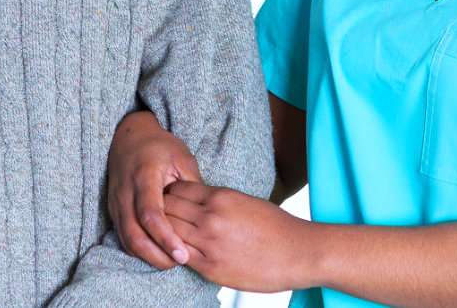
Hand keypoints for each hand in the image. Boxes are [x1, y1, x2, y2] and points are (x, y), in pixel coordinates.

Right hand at [106, 110, 200, 269]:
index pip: (150, 214)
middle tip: (181, 261)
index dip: (166, 238)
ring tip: (173, 260)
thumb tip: (206, 217)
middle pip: (135, 235)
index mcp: (143, 176)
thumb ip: (192, 187)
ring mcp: (116, 203)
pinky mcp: (114, 211)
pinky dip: (141, 250)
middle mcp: (125, 192)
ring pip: (128, 240)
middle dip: (158, 255)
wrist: (128, 137)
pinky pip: (124, 238)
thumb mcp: (182, 158)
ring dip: (149, 256)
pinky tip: (159, 251)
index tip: (183, 255)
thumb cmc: (159, 147)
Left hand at [164, 181, 315, 292]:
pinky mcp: (210, 267)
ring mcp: (208, 243)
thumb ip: (218, 200)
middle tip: (158, 216)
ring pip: (169, 232)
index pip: (177, 189)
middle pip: (167, 208)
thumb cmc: (276, 226)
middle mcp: (210, 217)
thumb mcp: (244, 201)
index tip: (167, 199)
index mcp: (220, 197)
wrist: (299, 253)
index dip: (168, 194)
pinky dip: (174, 252)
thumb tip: (197, 201)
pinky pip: (180, 256)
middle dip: (160, 211)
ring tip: (162, 234)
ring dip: (163, 233)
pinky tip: (175, 251)